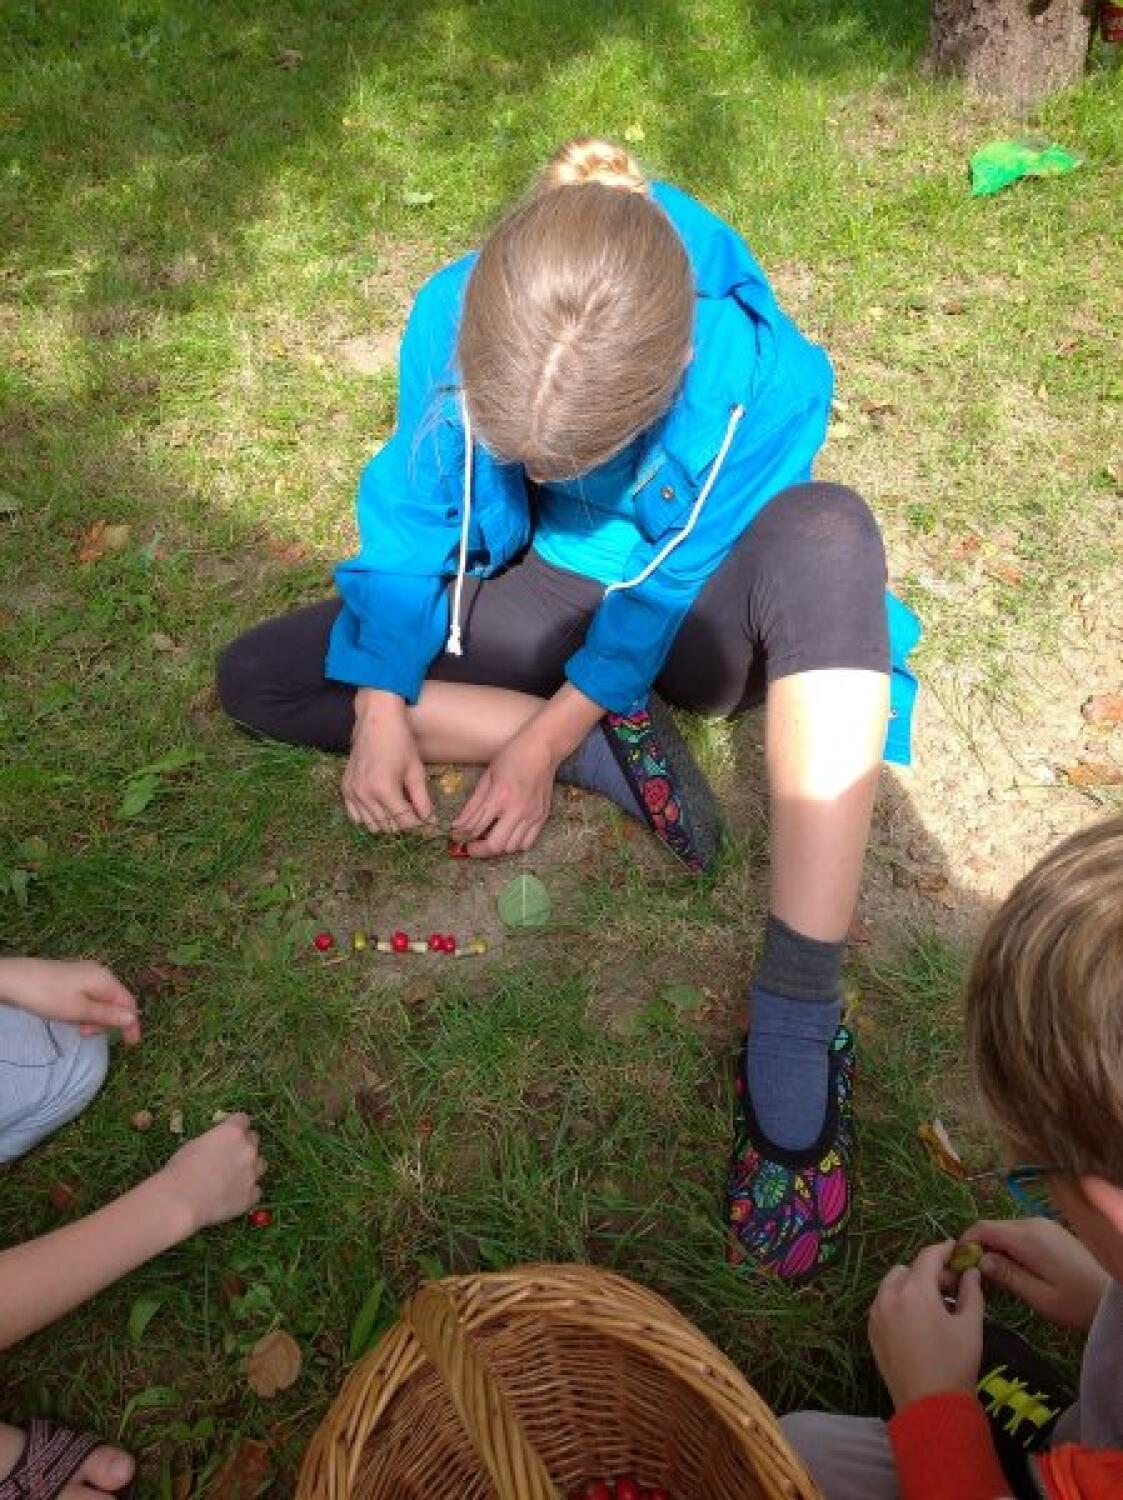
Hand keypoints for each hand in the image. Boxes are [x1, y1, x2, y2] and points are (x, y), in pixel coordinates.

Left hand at [0, 958, 139, 1044]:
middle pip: (114, 1002)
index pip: (128, 1003)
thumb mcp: (80, 1011)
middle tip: (85, 1033)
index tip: (130, 1044)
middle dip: (105, 1021)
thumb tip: (133, 1018)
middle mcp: (99, 974)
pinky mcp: (71, 978)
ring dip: (92, 1018)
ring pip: (99, 1001)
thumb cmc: (49, 996)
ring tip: (74, 1026)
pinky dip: (82, 1010)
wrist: (14, 979)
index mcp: (105, 980)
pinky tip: (69, 1016)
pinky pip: (86, 997)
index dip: (131, 1024)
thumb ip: (107, 1015)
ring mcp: (84, 974)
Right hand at [160, 1115, 264, 1231]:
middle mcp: (248, 1149)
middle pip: (254, 1140)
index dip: (234, 1125)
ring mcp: (252, 1173)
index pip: (242, 1119)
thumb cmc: (180, 1170)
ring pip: (260, 1164)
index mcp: (233, 1132)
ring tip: (233, 1177)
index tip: (227, 1133)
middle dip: (244, 1145)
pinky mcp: (251, 1195)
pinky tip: (234, 1195)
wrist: (182, 1201)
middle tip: (229, 1156)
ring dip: (250, 1167)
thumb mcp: (193, 1145)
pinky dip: (248, 1191)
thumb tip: (215, 1146)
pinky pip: (256, 1190)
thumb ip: (212, 1141)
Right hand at [342, 691, 432, 834]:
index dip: (420, 827)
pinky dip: (369, 817)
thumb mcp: (415, 770)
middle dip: (405, 825)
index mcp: (384, 789)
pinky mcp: (345, 789)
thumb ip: (422, 799)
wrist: (376, 720)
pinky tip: (380, 807)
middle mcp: (365, 794)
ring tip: (398, 809)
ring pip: (372, 826)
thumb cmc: (399, 741)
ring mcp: (352, 792)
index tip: (429, 825)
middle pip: (389, 827)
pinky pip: (355, 817)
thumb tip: (430, 821)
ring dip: (387, 823)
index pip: (405, 822)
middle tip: (415, 815)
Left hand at [451, 731, 556, 856]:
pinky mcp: (542, 817)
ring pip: (511, 847)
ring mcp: (533, 815)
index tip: (456, 838)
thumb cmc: (512, 757)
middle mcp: (518, 810)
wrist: (543, 749)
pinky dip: (514, 844)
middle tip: (470, 848)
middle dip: (478, 850)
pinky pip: (527, 842)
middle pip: (495, 845)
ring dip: (497, 847)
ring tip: (488, 838)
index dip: (463, 836)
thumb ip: (473, 805)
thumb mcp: (487, 777)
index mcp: (500, 797)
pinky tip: (507, 835)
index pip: (476, 827)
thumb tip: (457, 826)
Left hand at [869, 1241, 984, 1409]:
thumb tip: (970, 1272)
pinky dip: (898, 1301)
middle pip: (908, 1269)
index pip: (928, 1256)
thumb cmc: (955, 1364)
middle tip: (950, 1286)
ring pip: (892, 1284)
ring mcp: (876, 1314)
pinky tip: (917, 1320)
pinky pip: (883, 1304)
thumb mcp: (970, 1325)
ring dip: (911, 1285)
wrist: (930, 1407)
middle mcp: (889, 1296)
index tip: (955, 1249)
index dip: (943, 1249)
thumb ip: (971, 1292)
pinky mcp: (871, 1331)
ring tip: (933, 1304)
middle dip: (928, 1271)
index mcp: (914, 1291)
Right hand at [960, 1217, 1108, 1331]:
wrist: (1112, 1297)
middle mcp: (1033, 1223)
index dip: (965, 1244)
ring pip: (1005, 1231)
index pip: (982, 1228)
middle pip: (992, 1228)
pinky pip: (1020, 1234)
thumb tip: (979, 1261)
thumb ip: (1008, 1276)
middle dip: (978, 1248)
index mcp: (1027, 1237)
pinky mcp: (1051, 1232)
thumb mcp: (1039, 1297)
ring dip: (994, 1249)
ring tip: (994, 1278)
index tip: (958, 1266)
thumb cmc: (1077, 1302)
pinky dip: (1010, 1248)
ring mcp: (1044, 1225)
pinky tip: (1015, 1270)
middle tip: (973, 1276)